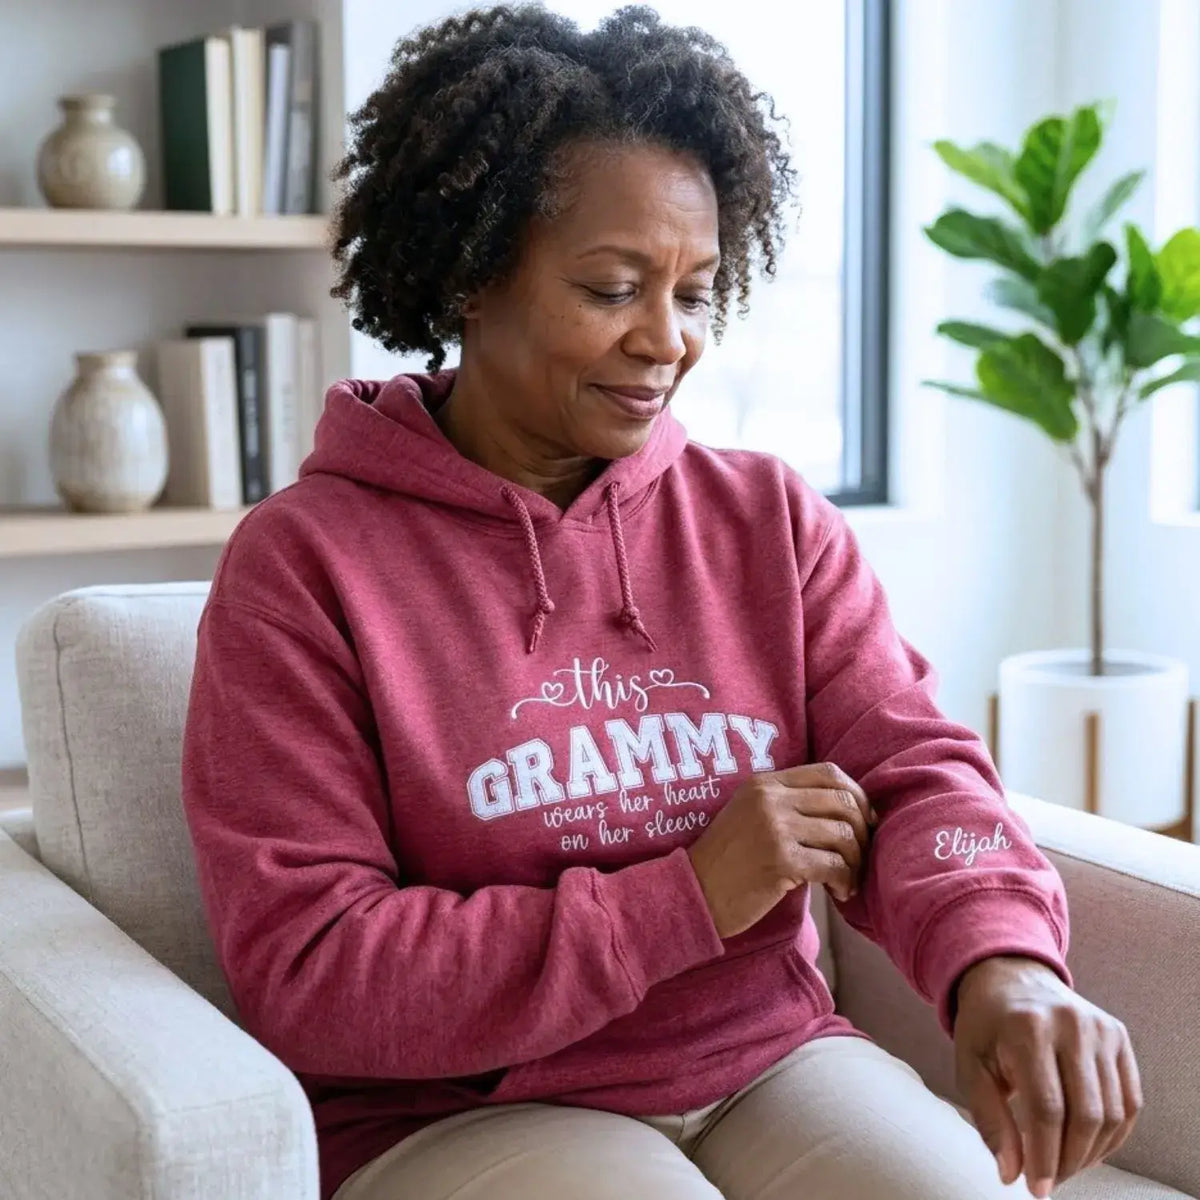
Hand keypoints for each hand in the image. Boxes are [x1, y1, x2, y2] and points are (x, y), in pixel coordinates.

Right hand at [686, 762, 875, 937]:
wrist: (693, 893)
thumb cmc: (727, 863)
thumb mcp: (751, 817)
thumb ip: (787, 805)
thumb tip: (847, 809)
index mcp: (764, 783)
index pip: (828, 772)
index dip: (857, 794)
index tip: (865, 821)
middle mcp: (770, 799)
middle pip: (842, 800)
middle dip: (862, 831)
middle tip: (860, 856)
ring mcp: (774, 828)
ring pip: (843, 834)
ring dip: (856, 861)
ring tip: (847, 880)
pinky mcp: (780, 860)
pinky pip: (834, 865)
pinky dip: (845, 881)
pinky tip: (838, 892)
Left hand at [953, 955, 1142, 1197]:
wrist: (1010, 978)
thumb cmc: (986, 1027)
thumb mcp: (970, 1065)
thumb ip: (989, 1118)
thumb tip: (1011, 1173)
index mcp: (1028, 1028)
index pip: (1047, 1109)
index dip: (1044, 1156)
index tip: (1035, 1188)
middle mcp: (1071, 1024)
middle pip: (1086, 1115)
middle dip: (1069, 1160)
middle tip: (1050, 1180)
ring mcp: (1101, 1028)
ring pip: (1113, 1113)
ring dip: (1091, 1152)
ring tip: (1064, 1165)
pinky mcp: (1119, 1035)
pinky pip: (1130, 1100)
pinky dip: (1114, 1134)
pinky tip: (1088, 1148)